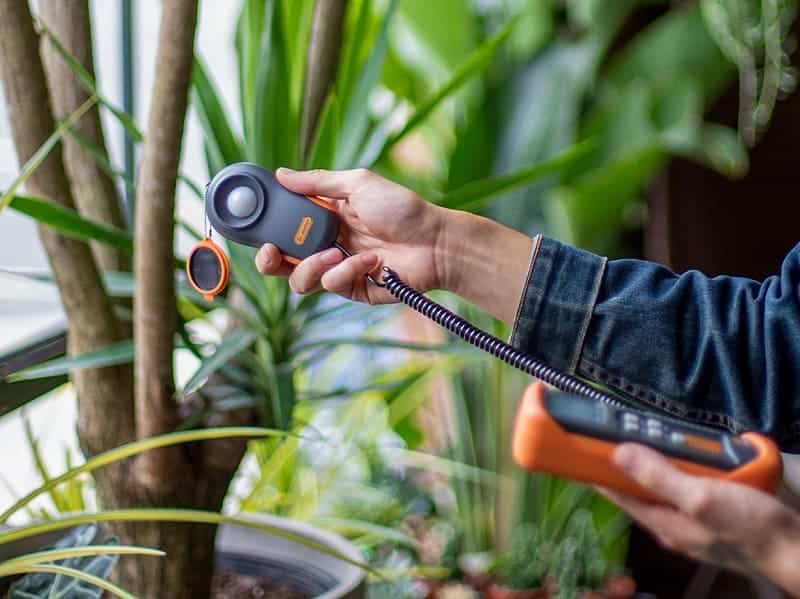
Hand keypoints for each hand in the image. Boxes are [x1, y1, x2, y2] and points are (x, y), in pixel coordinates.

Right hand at [255, 167, 446, 304]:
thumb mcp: (358, 184)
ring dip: (313, 265)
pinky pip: (331, 285)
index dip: (267, 230)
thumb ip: (317, 182)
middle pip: (283, 260)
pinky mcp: (353, 289)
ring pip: (301, 279)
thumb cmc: (402, 209)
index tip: (256, 228)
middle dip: (271, 259)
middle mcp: (327, 244)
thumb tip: (281, 174)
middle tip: (273, 252)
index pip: (285, 227)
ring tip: (336, 252)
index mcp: (325, 218)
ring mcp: (339, 269)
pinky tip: (372, 261)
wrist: (436, 242)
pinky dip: (348, 271)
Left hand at [600, 443, 799, 594]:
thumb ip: (659, 477)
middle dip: (628, 459)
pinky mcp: (714, 510)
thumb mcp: (699, 498)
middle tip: (616, 428)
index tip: (579, 445)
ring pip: (664, 484)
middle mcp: (672, 522)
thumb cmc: (747, 526)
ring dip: (657, 459)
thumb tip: (617, 452)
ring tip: (648, 432)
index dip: (597, 470)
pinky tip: (687, 449)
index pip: (617, 493)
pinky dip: (683, 465)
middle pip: (639, 487)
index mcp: (662, 522)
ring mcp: (693, 517)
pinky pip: (688, 484)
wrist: (796, 546)